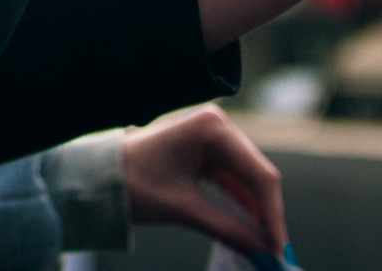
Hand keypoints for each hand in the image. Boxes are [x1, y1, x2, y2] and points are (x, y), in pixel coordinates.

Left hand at [123, 105, 286, 258]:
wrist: (100, 177)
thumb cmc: (135, 184)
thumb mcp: (184, 210)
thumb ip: (228, 229)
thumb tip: (264, 251)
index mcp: (213, 128)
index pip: (259, 174)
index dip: (274, 214)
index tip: (281, 249)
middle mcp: (218, 127)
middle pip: (258, 176)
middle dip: (268, 215)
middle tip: (277, 253)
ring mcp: (214, 139)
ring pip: (249, 181)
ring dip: (257, 213)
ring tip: (267, 248)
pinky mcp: (207, 154)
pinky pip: (234, 182)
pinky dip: (242, 206)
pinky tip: (251, 232)